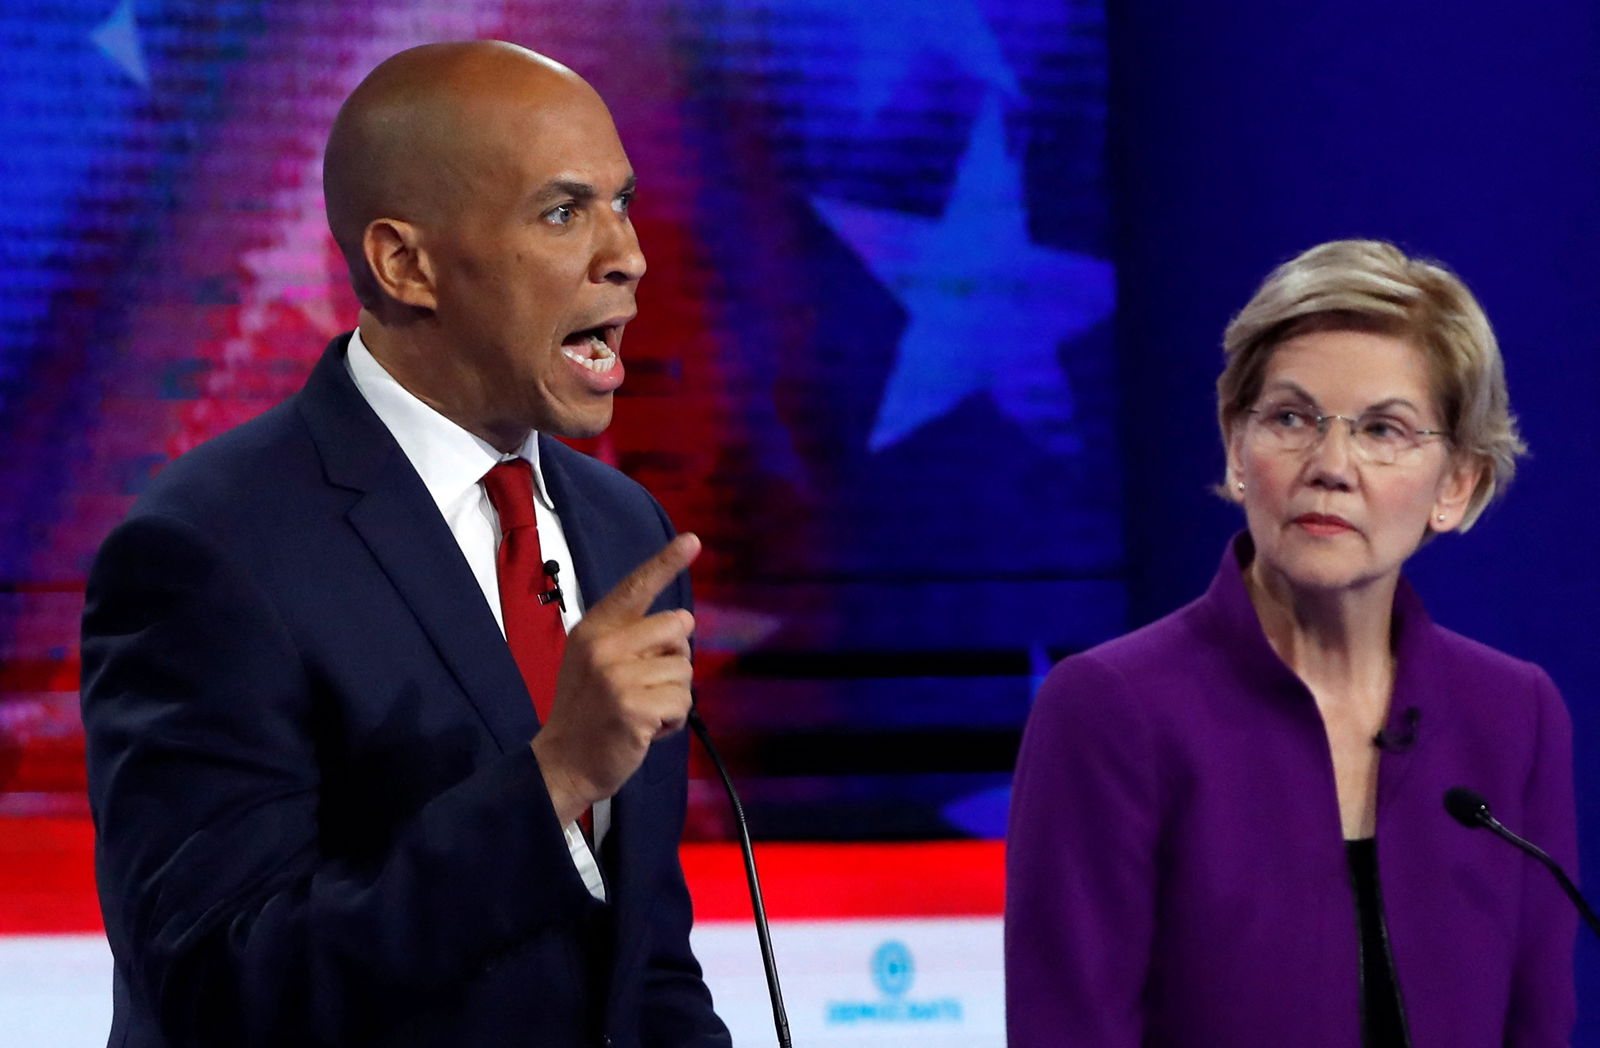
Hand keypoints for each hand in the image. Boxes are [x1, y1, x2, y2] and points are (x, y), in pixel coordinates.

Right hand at [531, 533, 699, 824]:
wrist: (562, 762)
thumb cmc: (588, 711)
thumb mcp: (594, 661)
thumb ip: (630, 637)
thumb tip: (683, 622)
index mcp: (594, 628)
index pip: (636, 588)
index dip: (667, 562)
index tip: (693, 540)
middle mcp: (603, 645)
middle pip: (678, 627)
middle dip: (674, 658)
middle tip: (645, 685)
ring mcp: (616, 676)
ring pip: (685, 669)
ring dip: (673, 696)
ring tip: (640, 711)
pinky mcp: (633, 706)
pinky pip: (683, 702)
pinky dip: (673, 721)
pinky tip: (645, 729)